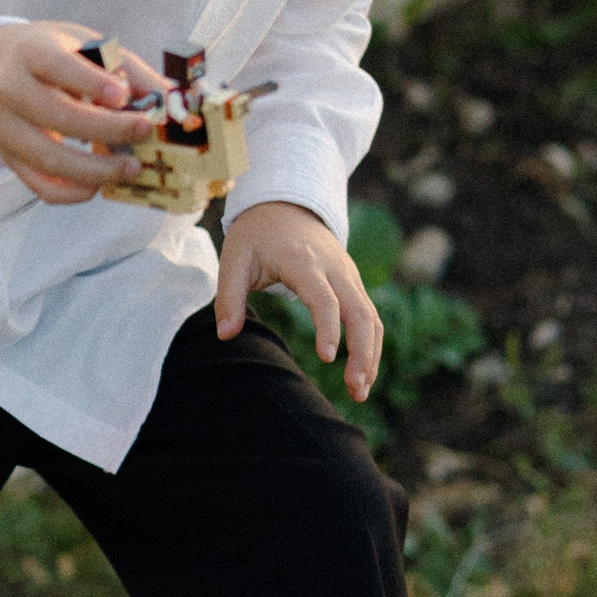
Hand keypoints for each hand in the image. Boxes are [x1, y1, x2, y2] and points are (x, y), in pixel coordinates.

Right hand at [0, 22, 154, 203]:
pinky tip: (99, 187)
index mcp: (29, 51)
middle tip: (145, 132)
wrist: (6, 68)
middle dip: (107, 129)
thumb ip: (130, 72)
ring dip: (95, 169)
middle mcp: (7, 88)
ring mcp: (2, 126)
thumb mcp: (90, 48)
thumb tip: (173, 103)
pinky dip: (72, 192)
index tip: (123, 96)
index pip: (56, 66)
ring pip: (48, 157)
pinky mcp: (7, 157)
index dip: (90, 83)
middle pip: (57, 116)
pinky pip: (39, 185)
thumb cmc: (61, 57)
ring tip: (131, 168)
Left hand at [217, 201, 382, 400]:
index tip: (327, 358)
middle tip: (355, 388)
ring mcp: (348, 276)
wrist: (286, 205)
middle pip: (360, 312)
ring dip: (371, 354)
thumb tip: (225, 335)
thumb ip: (229, 297)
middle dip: (362, 351)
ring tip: (360, 391)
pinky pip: (369, 316)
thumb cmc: (256, 236)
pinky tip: (362, 373)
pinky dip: (370, 345)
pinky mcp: (352, 284)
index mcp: (303, 262)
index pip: (323, 298)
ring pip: (370, 317)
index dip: (328, 327)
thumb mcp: (233, 259)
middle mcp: (334, 269)